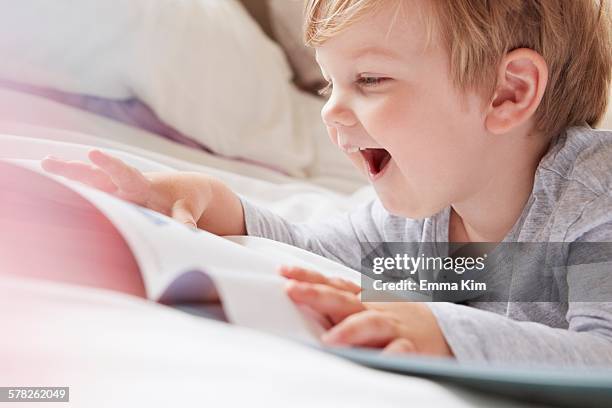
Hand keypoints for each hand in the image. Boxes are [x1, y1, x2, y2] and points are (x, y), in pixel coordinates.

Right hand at [41, 150, 212, 228]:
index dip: (110, 166)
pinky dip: (75, 187)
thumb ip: (185, 217)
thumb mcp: (189, 207)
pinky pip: (93, 191)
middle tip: (50, 163)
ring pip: (91, 181)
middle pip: (99, 176)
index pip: (126, 174)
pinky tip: (52, 179)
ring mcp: (119, 190)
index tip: (94, 154)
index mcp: (145, 185)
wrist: (187, 188)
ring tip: (45, 164)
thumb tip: (186, 229)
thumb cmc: (187, 198)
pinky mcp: (116, 196)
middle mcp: (128, 184)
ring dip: (70, 174)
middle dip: (76, 170)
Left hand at [280, 266, 452, 356]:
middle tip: (290, 291)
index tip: (283, 271)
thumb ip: (339, 304)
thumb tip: (298, 300)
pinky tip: (380, 360)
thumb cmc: (394, 320)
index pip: (332, 283)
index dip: (308, 276)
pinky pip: (402, 352)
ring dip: (350, 330)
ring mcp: (393, 328)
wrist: (444, 330)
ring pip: (371, 323)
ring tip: (329, 340)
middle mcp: (374, 309)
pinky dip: (392, 355)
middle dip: (316, 294)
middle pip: (343, 298)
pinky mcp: (412, 349)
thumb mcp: (366, 306)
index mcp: (361, 299)